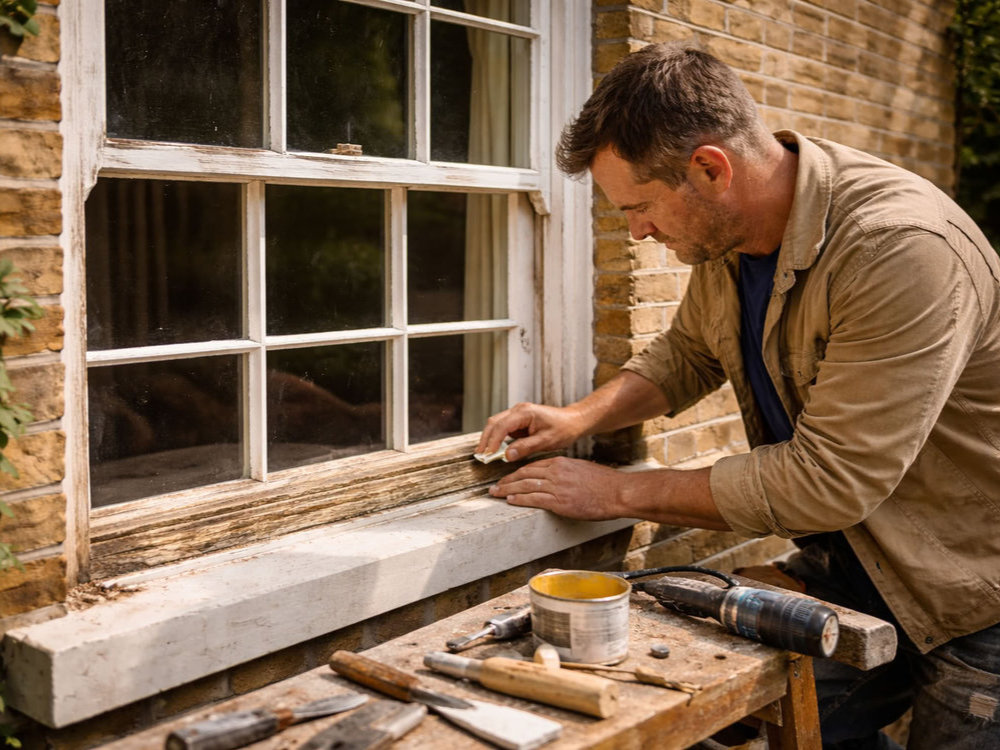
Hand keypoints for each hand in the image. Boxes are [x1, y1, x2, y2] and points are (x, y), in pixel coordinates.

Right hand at [476, 402, 584, 461]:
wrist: (574, 421)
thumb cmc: (563, 429)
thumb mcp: (545, 441)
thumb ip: (525, 448)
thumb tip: (506, 456)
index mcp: (524, 412)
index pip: (501, 426)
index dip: (492, 441)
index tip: (488, 455)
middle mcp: (518, 410)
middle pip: (494, 422)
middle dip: (486, 439)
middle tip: (481, 455)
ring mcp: (518, 414)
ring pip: (497, 425)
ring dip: (490, 438)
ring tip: (486, 454)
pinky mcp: (519, 421)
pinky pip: (504, 429)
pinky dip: (498, 439)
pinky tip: (496, 450)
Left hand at [488, 457, 625, 520]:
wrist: (617, 492)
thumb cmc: (604, 483)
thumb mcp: (582, 470)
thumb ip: (566, 472)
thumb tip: (557, 479)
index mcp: (560, 463)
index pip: (532, 467)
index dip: (517, 473)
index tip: (508, 478)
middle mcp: (555, 472)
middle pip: (524, 475)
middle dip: (507, 481)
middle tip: (494, 487)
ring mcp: (557, 486)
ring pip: (525, 486)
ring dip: (507, 490)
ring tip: (495, 494)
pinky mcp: (560, 501)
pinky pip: (534, 499)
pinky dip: (519, 499)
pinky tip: (510, 500)